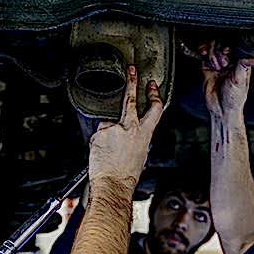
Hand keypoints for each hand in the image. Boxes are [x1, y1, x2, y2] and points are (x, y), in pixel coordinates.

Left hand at [89, 65, 162, 187]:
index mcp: (144, 134)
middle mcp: (129, 128)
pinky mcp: (99, 133)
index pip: (154, 109)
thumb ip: (136, 138)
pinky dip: (100, 141)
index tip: (151, 85)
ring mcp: (113, 129)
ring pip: (109, 123)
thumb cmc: (126, 174)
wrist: (113, 182)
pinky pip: (99, 133)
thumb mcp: (141, 154)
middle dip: (132, 83)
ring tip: (110, 150)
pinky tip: (102, 152)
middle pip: (130, 100)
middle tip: (131, 71)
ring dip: (109, 134)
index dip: (153, 95)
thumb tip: (130, 133)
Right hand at [199, 41, 253, 119]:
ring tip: (216, 67)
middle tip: (223, 64)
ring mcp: (218, 64)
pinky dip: (203, 52)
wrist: (221, 109)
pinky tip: (204, 55)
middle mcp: (230, 61)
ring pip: (212, 47)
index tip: (227, 52)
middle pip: (221, 44)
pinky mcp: (208, 67)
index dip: (229, 46)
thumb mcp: (241, 79)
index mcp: (241, 62)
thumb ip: (246, 64)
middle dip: (220, 52)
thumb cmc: (234, 98)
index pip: (235, 45)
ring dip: (212, 55)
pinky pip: (204, 54)